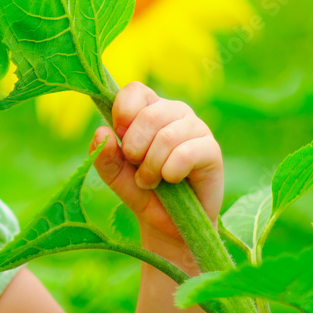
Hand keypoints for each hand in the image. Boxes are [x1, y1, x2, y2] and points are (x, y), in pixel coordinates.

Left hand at [89, 82, 223, 249]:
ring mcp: (195, 128)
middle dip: (134, 148)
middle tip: (136, 167)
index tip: (119, 136)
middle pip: (149, 114)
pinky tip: (171, 180)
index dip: (122, 112)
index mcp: (148, 108)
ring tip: (149, 181)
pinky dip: (170, 171)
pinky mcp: (211, 149)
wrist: (167, 222)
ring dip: (151, 166)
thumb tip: (101, 131)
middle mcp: (174, 112)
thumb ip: (103, 153)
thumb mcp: (113, 173)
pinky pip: (186, 152)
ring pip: (167, 136)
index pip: (135, 90)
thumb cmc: (140, 189)